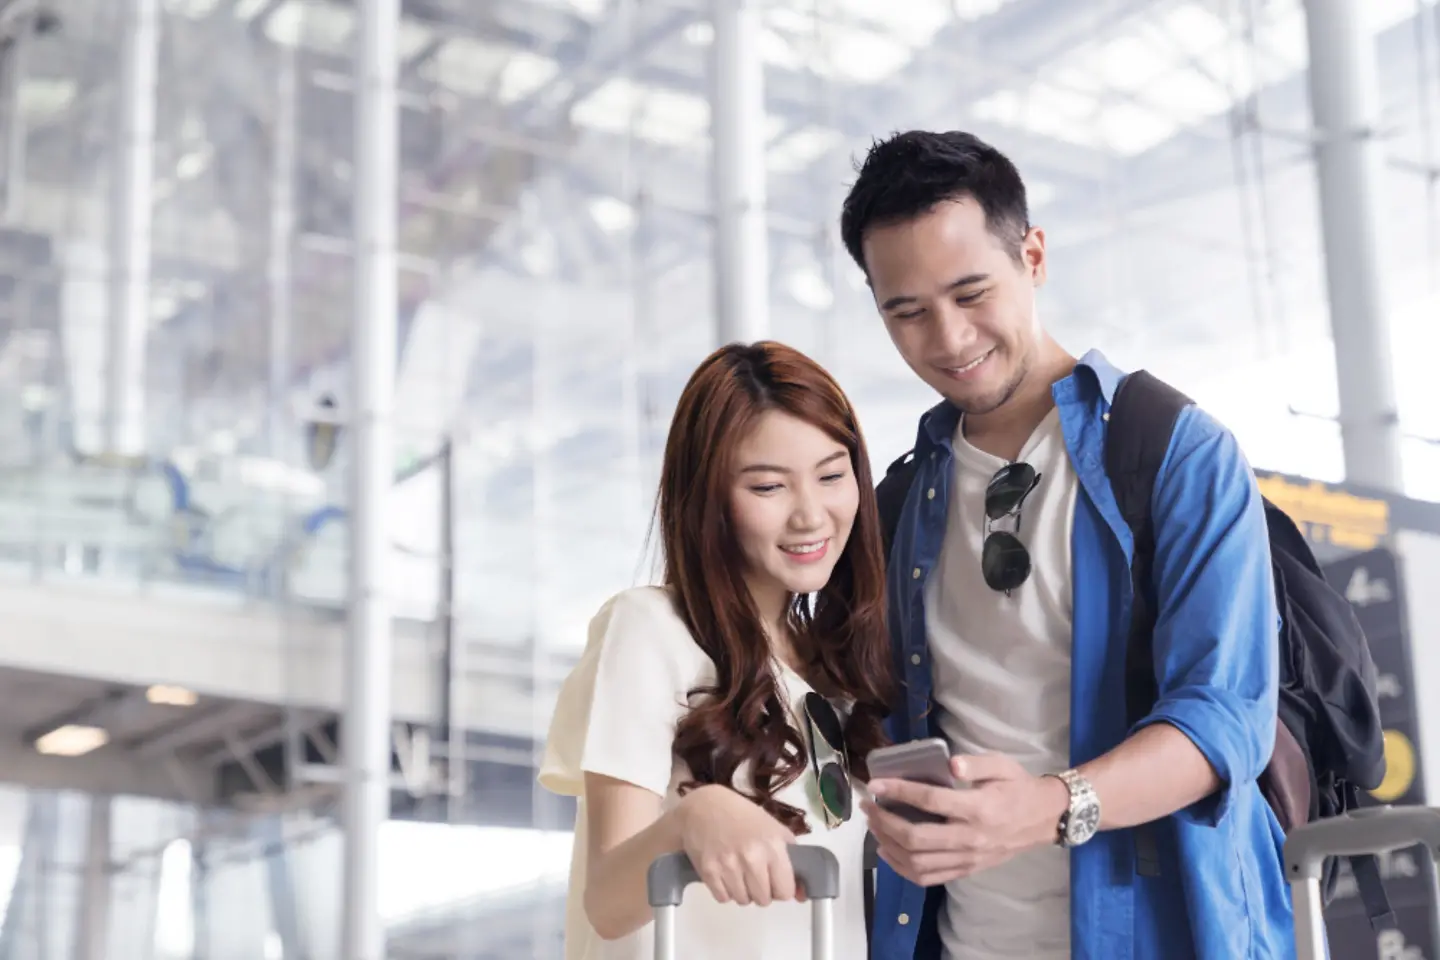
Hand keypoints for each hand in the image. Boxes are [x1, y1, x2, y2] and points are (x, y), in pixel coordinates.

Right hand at [675, 785, 805, 906]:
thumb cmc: (742, 816)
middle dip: (761, 891)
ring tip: (738, 872)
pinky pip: (723, 898)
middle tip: (754, 875)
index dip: (781, 889)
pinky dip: (725, 891)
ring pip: (743, 900)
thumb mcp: (773, 828)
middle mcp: (752, 858)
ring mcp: (728, 866)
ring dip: (742, 891)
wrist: (704, 806)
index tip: (775, 881)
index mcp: (772, 845)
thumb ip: (791, 860)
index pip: (785, 891)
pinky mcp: (708, 872)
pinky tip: (724, 873)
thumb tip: (802, 895)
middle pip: (764, 900)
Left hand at [861, 754, 1069, 886]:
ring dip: (889, 846)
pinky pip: (929, 877)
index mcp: (978, 808)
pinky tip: (889, 853)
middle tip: (869, 806)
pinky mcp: (967, 870)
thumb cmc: (1018, 788)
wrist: (1043, 819)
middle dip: (884, 822)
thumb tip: (950, 763)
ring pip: (918, 862)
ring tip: (874, 827)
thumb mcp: (1002, 765)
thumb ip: (976, 763)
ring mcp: (968, 859)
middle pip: (916, 838)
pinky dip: (903, 869)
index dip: (898, 791)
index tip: (876, 784)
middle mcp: (970, 838)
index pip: (930, 801)